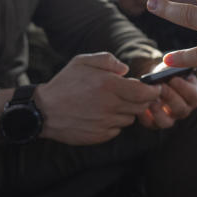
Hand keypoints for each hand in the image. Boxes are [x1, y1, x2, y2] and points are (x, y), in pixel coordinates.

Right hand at [35, 52, 162, 144]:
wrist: (43, 111)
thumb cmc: (64, 83)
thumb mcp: (83, 61)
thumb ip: (108, 60)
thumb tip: (126, 70)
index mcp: (108, 86)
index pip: (145, 92)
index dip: (153, 91)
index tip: (153, 88)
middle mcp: (109, 106)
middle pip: (141, 106)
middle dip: (142, 100)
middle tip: (132, 94)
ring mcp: (105, 123)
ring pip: (129, 118)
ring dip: (126, 111)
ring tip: (111, 104)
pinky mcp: (99, 136)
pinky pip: (117, 130)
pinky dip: (114, 123)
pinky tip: (101, 115)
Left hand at [136, 63, 196, 129]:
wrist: (155, 81)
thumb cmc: (167, 73)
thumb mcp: (174, 68)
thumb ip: (177, 67)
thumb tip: (172, 64)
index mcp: (192, 97)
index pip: (194, 97)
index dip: (185, 89)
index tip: (174, 78)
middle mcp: (183, 110)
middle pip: (181, 110)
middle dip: (170, 97)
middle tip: (161, 87)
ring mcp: (170, 118)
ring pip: (167, 122)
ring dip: (158, 111)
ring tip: (151, 100)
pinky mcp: (155, 123)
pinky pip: (151, 124)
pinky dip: (145, 116)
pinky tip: (141, 105)